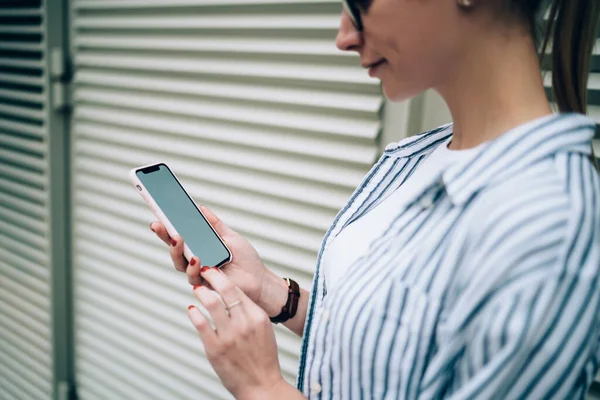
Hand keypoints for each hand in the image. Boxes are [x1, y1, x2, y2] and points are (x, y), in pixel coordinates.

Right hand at [150, 205, 266, 304]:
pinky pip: (194, 275)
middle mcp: (195, 259)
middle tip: (159, 224)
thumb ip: (215, 224)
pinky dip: (194, 266)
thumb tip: (200, 208)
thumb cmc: (245, 259)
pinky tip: (197, 258)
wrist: (259, 279)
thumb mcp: (230, 236)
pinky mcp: (205, 284)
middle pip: (174, 248)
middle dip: (164, 235)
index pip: (179, 235)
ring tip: (178, 238)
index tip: (157, 214)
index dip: (167, 226)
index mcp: (200, 246)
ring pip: (179, 263)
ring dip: (176, 250)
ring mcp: (198, 272)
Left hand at [188, 267, 282, 399]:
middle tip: (204, 270)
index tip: (216, 271)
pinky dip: (194, 313)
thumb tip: (232, 294)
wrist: (262, 385)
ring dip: (201, 292)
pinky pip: (200, 323)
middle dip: (212, 275)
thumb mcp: (264, 329)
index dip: (224, 278)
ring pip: (210, 302)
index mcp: (258, 316)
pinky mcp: (215, 348)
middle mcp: (244, 323)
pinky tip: (192, 309)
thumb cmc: (263, 358)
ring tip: (197, 289)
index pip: (238, 289)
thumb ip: (250, 311)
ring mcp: (229, 335)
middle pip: (225, 289)